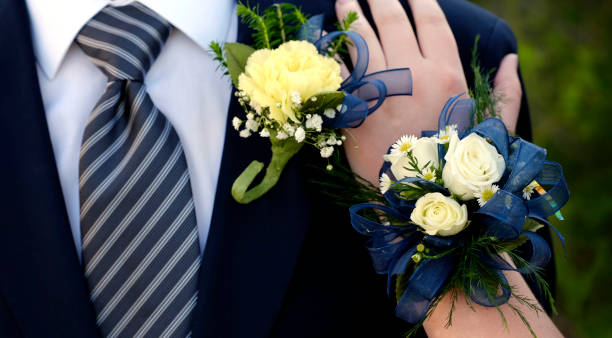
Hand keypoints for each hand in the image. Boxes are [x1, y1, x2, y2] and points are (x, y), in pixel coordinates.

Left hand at [336, 0, 522, 184]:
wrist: (416, 209)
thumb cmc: (458, 172)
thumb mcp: (494, 133)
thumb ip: (507, 94)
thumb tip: (512, 60)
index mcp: (447, 76)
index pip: (431, 22)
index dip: (419, 1)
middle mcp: (412, 76)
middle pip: (391, 19)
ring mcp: (378, 92)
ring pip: (360, 38)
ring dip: (350, 13)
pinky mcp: (351, 111)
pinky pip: (337, 72)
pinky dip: (330, 54)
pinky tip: (326, 39)